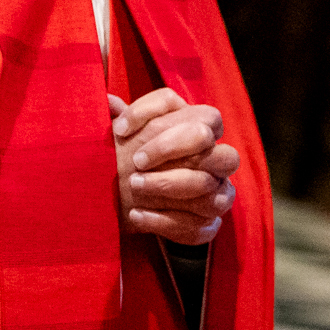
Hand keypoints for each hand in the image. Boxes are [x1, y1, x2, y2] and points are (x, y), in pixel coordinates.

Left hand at [110, 88, 241, 245]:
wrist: (127, 197)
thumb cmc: (131, 155)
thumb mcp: (126, 133)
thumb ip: (122, 116)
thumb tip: (109, 102)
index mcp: (203, 129)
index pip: (206, 117)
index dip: (165, 121)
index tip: (120, 131)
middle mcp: (219, 160)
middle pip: (220, 151)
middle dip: (171, 152)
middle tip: (135, 162)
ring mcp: (219, 194)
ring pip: (210, 190)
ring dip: (167, 186)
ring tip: (132, 186)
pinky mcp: (208, 226)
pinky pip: (197, 228)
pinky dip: (164, 221)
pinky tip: (135, 215)